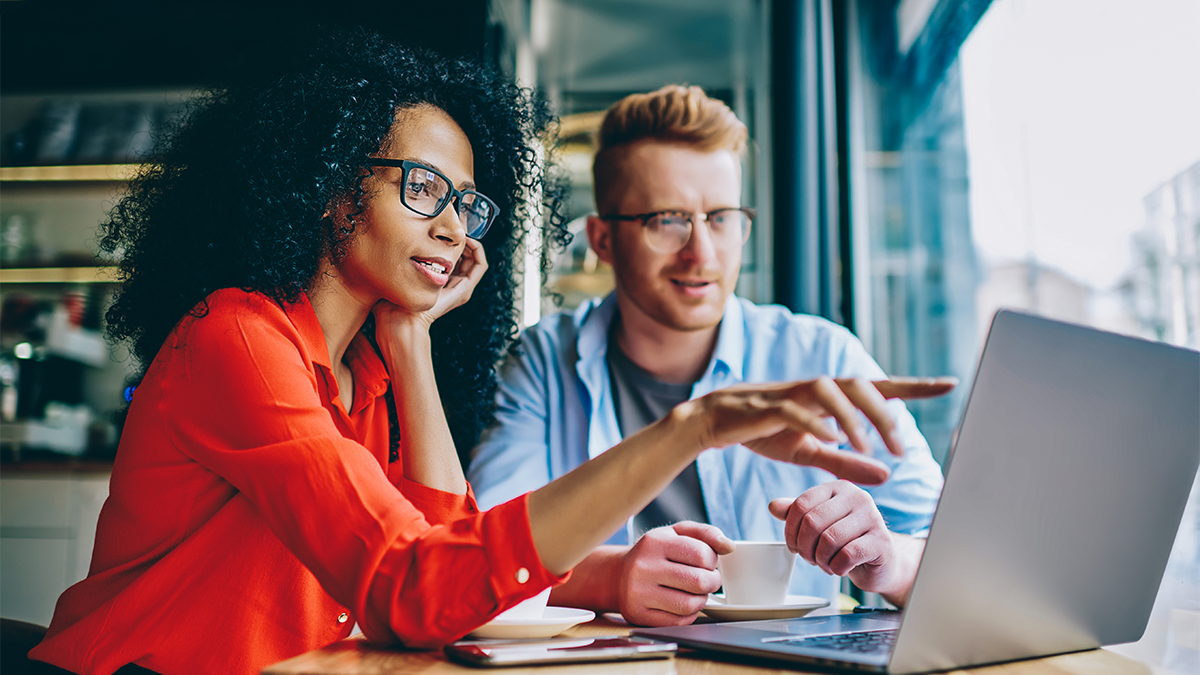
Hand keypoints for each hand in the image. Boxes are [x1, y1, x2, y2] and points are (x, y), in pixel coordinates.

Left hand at [373, 237, 487, 334]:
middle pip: (466, 256)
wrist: (402, 318)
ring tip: (460, 230)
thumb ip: (401, 259)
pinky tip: (467, 239)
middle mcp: (453, 284)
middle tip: (454, 224)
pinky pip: (480, 265)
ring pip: (475, 258)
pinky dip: (478, 250)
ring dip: (470, 242)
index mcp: (440, 281)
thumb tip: (393, 240)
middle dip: (462, 238)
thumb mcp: (399, 272)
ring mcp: (461, 288)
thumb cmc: (395, 298)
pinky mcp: (465, 288)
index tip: (443, 227)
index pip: (453, 257)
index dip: (452, 240)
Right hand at [618, 522, 733, 625]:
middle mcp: (643, 567)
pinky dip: (688, 614)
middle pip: (699, 581)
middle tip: (708, 579)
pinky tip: (682, 603)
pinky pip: (679, 622)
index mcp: (655, 542)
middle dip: (712, 582)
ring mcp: (639, 593)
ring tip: (695, 592)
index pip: (702, 554)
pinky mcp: (639, 615)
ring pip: (690, 605)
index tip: (707, 562)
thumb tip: (728, 546)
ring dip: (701, 600)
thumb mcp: (676, 533)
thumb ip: (705, 533)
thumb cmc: (654, 553)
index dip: (712, 561)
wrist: (617, 575)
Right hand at [679, 377, 955, 484]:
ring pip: (830, 390)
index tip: (949, 384)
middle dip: (885, 413)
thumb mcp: (810, 452)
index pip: (878, 386)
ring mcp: (790, 393)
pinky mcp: (766, 406)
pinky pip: (795, 409)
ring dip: (853, 417)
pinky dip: (815, 421)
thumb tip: (888, 475)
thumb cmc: (763, 432)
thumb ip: (847, 461)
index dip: (914, 386)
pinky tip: (831, 439)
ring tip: (867, 446)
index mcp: (829, 397)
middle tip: (900, 448)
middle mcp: (814, 388)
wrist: (713, 422)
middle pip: (859, 384)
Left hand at [769, 481, 909, 598]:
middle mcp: (857, 497)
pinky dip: (837, 568)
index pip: (801, 504)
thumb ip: (797, 514)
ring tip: (825, 564)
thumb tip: (773, 506)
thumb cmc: (847, 541)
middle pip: (813, 522)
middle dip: (805, 548)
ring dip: (820, 560)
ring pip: (829, 539)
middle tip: (810, 559)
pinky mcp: (882, 541)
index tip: (793, 546)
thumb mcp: (819, 524)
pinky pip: (847, 555)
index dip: (790, 531)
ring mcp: (873, 517)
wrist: (881, 561)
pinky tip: (840, 568)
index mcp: (838, 488)